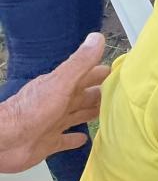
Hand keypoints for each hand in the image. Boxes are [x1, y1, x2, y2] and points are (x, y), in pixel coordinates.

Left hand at [0, 32, 109, 173]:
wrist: (5, 140)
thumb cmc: (32, 111)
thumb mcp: (60, 83)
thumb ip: (80, 63)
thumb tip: (98, 37)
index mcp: (62, 86)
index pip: (88, 76)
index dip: (104, 73)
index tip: (122, 73)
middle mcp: (59, 103)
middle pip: (85, 96)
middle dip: (102, 94)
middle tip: (122, 94)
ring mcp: (53, 123)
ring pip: (78, 115)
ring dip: (92, 113)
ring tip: (110, 113)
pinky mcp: (48, 142)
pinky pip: (65, 139)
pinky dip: (75, 139)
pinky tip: (84, 139)